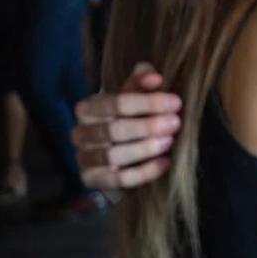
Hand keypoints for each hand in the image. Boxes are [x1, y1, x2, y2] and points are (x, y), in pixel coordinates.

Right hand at [72, 62, 181, 189]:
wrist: (115, 148)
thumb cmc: (127, 115)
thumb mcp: (133, 95)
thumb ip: (142, 81)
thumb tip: (155, 77)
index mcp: (88, 108)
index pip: (116, 103)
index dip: (147, 102)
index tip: (176, 102)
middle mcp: (80, 133)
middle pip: (114, 130)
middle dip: (148, 126)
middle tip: (176, 123)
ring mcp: (84, 158)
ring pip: (113, 156)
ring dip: (145, 148)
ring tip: (169, 141)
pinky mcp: (92, 180)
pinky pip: (119, 179)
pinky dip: (144, 172)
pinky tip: (164, 163)